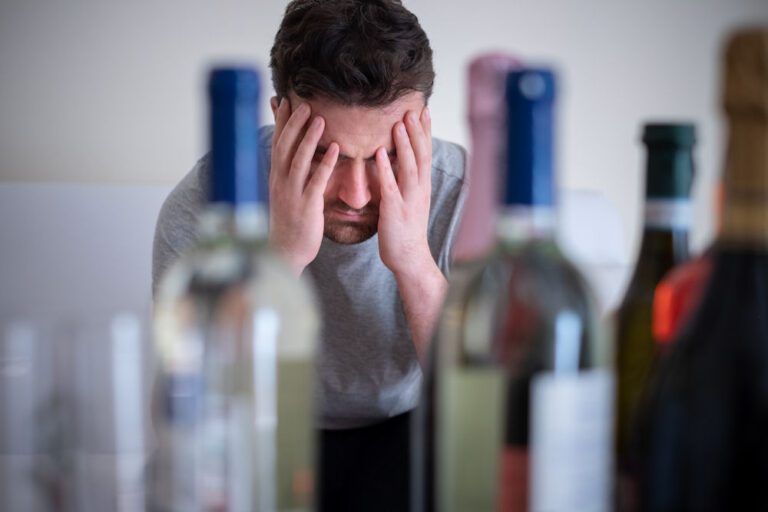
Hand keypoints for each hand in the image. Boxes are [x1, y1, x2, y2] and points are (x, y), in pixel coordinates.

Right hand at [268, 99, 338, 274]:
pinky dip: (325, 163)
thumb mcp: (284, 194)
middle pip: (285, 146)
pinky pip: (316, 181)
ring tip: (320, 119)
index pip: (276, 143)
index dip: (280, 122)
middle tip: (305, 103)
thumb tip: (289, 156)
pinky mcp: (306, 206)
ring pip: (299, 160)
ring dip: (309, 138)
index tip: (284, 100)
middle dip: (294, 123)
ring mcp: (292, 193)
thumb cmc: (288, 222)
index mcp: (275, 177)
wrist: (285, 251)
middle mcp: (280, 182)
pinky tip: (335, 149)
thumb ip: (287, 173)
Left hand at [376, 107, 433, 277]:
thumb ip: (406, 182)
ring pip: (410, 167)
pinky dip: (386, 168)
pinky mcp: (395, 210)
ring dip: (405, 145)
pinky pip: (391, 186)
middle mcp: (420, 190)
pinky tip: (380, 152)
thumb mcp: (410, 201)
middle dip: (418, 132)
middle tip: (413, 110)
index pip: (427, 154)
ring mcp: (409, 200)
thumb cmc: (406, 231)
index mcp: (423, 187)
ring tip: (399, 124)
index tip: (424, 110)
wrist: (409, 258)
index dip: (426, 132)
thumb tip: (398, 162)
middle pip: (422, 156)